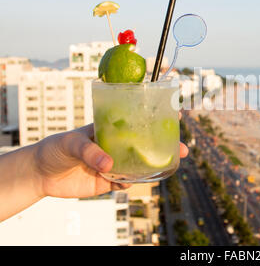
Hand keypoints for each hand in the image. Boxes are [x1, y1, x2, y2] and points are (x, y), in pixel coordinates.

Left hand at [32, 123, 188, 198]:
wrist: (40, 174)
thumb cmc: (56, 148)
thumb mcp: (71, 143)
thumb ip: (90, 151)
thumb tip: (109, 165)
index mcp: (110, 129)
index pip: (137, 119)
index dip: (156, 116)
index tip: (175, 114)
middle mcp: (116, 145)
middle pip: (146, 143)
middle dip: (166, 145)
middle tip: (183, 148)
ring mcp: (114, 163)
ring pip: (140, 164)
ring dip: (155, 165)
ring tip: (170, 165)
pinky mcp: (108, 181)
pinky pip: (126, 182)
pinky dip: (133, 182)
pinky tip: (134, 180)